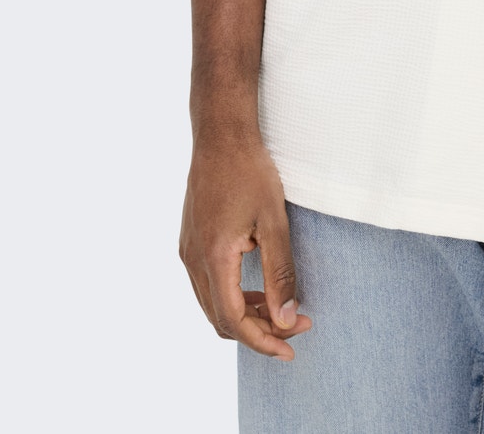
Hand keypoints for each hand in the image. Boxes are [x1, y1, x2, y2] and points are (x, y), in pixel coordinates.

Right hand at [179, 134, 312, 359]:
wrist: (221, 134)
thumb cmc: (250, 171)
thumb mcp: (274, 221)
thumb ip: (280, 273)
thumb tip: (285, 319)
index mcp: (213, 258)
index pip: (234, 320)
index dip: (263, 341)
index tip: (291, 348)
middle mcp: (192, 260)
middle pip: (220, 319)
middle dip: (258, 331)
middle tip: (296, 326)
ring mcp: (188, 251)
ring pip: (212, 304)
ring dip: (245, 315)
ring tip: (281, 311)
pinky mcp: (190, 241)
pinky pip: (208, 284)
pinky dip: (233, 296)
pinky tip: (258, 289)